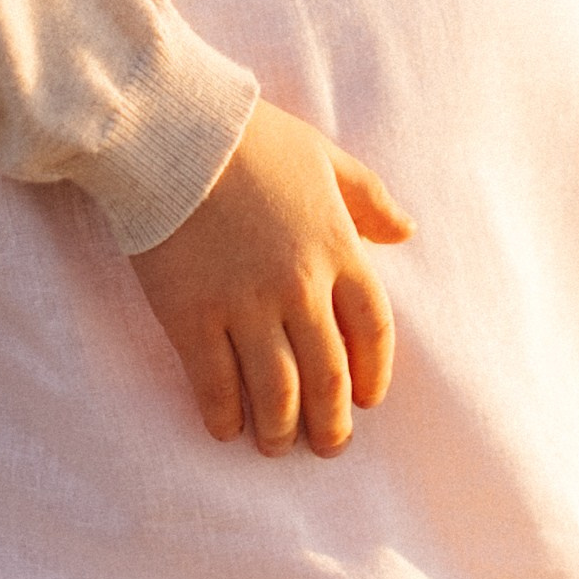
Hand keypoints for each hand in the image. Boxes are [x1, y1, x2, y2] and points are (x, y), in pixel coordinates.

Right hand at [128, 101, 413, 456]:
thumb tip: (406, 231)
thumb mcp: (323, 156)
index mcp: (337, 250)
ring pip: (276, 392)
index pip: (373, 331)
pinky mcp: (192, 317)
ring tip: (275, 445)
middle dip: (330, 423)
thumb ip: (368, 198)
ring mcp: (245, 307)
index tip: (366, 399)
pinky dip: (224, 415)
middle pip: (329, 375)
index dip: (373, 375)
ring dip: (280, 429)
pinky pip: (215, 384)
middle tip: (327, 446)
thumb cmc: (251, 138)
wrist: (172, 133)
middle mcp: (299, 288)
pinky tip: (225, 429)